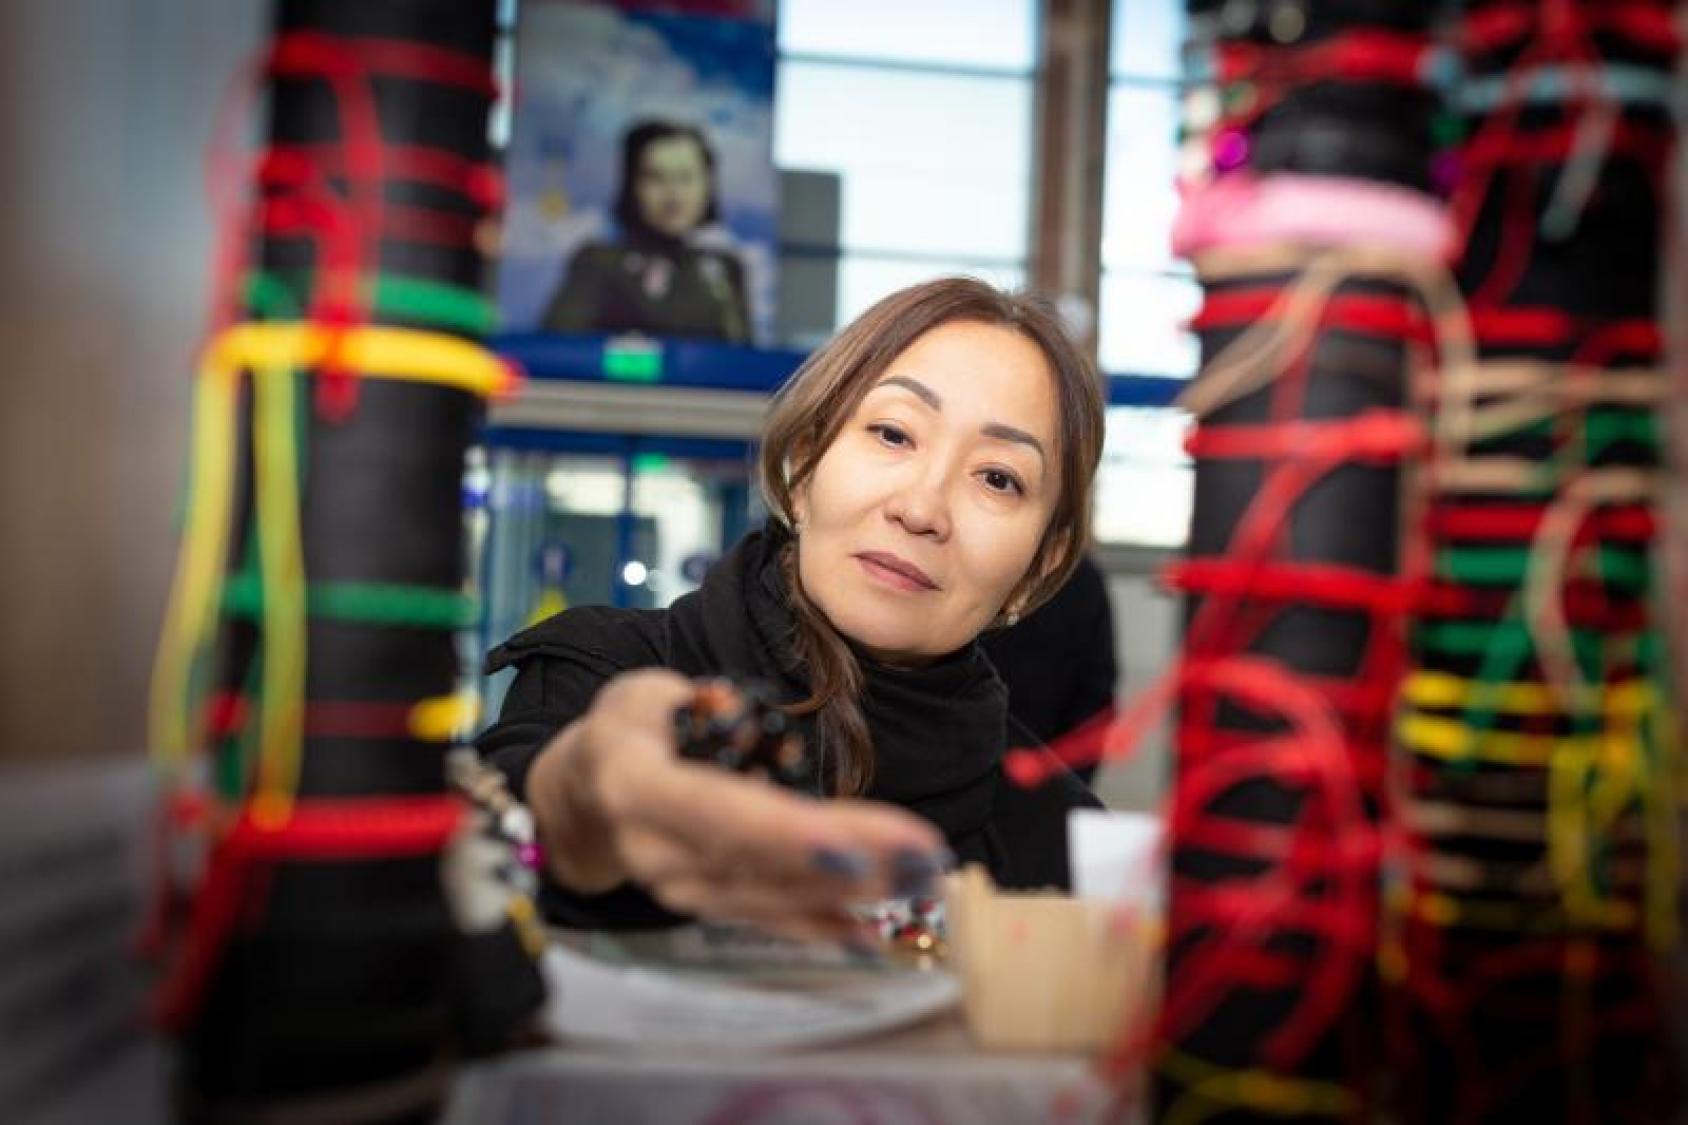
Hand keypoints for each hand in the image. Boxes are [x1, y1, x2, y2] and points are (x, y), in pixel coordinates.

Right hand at [526, 669, 949, 943]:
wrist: (581, 797)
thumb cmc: (627, 730)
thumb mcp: (645, 694)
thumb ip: (696, 706)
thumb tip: (752, 728)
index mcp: (635, 784)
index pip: (715, 812)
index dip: (784, 834)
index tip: (851, 847)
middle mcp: (655, 849)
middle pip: (760, 859)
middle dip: (848, 861)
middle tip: (924, 854)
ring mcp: (678, 886)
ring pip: (772, 895)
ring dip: (852, 892)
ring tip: (923, 875)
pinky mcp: (705, 904)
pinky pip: (768, 917)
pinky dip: (822, 923)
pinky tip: (876, 926)